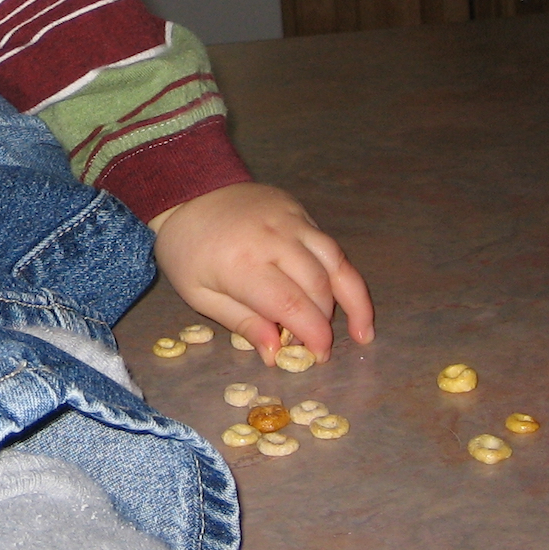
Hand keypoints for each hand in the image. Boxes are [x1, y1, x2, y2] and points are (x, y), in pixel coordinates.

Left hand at [149, 181, 374, 364]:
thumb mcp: (200, 294)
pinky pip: (327, 243)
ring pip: (335, 261)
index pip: (292, 304)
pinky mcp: (298, 209)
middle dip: (326, 321)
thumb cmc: (187, 250)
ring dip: (352, 298)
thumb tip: (275, 354)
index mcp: (243, 263)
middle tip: (322, 348)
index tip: (319, 356)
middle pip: (318, 285)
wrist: (186, 193)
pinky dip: (340, 271)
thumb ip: (241, 323)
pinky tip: (343, 294)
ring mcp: (289, 219)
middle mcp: (272, 238)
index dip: (312, 334)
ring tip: (362, 329)